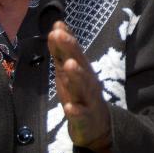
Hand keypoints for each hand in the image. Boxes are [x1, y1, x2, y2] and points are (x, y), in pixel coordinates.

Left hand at [48, 21, 111, 152]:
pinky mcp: (86, 118)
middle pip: (79, 63)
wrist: (97, 126)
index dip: (66, 39)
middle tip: (59, 35)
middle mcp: (86, 82)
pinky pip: (81, 114)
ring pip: (82, 87)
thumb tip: (56, 28)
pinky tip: (69, 107)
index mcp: (82, 70)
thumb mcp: (70, 72)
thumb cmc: (80, 95)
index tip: (57, 26)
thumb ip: (62, 52)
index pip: (73, 52)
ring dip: (76, 76)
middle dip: (70, 49)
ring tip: (69, 65)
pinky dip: (76, 111)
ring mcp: (88, 100)